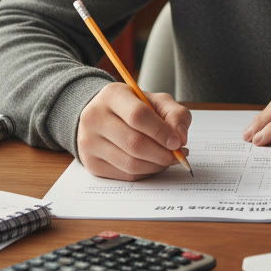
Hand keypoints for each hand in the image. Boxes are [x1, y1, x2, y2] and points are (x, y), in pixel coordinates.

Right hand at [76, 82, 190, 179]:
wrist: (103, 116)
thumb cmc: (134, 107)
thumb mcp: (156, 101)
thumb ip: (175, 114)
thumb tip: (180, 138)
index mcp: (112, 95)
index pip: (138, 116)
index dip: (161, 132)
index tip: (178, 142)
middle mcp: (95, 118)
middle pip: (134, 143)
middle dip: (162, 154)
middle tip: (177, 156)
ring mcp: (89, 142)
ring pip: (130, 163)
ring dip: (156, 166)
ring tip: (167, 159)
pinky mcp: (91, 163)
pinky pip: (125, 175)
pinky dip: (145, 173)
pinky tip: (153, 164)